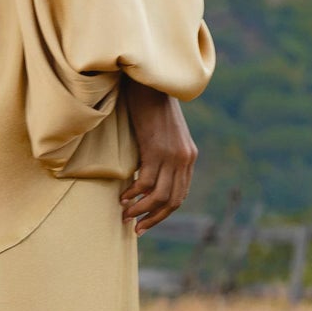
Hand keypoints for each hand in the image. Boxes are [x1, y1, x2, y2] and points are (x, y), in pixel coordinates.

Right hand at [119, 77, 197, 233]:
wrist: (150, 82)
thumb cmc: (150, 106)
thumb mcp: (163, 134)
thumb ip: (163, 154)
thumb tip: (147, 174)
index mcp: (189, 157)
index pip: (180, 195)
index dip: (163, 213)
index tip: (146, 222)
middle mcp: (185, 159)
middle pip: (172, 200)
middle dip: (153, 218)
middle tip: (136, 228)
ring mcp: (172, 155)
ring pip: (159, 196)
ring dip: (141, 210)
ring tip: (125, 215)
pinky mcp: (157, 149)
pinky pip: (146, 181)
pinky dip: (134, 193)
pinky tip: (122, 196)